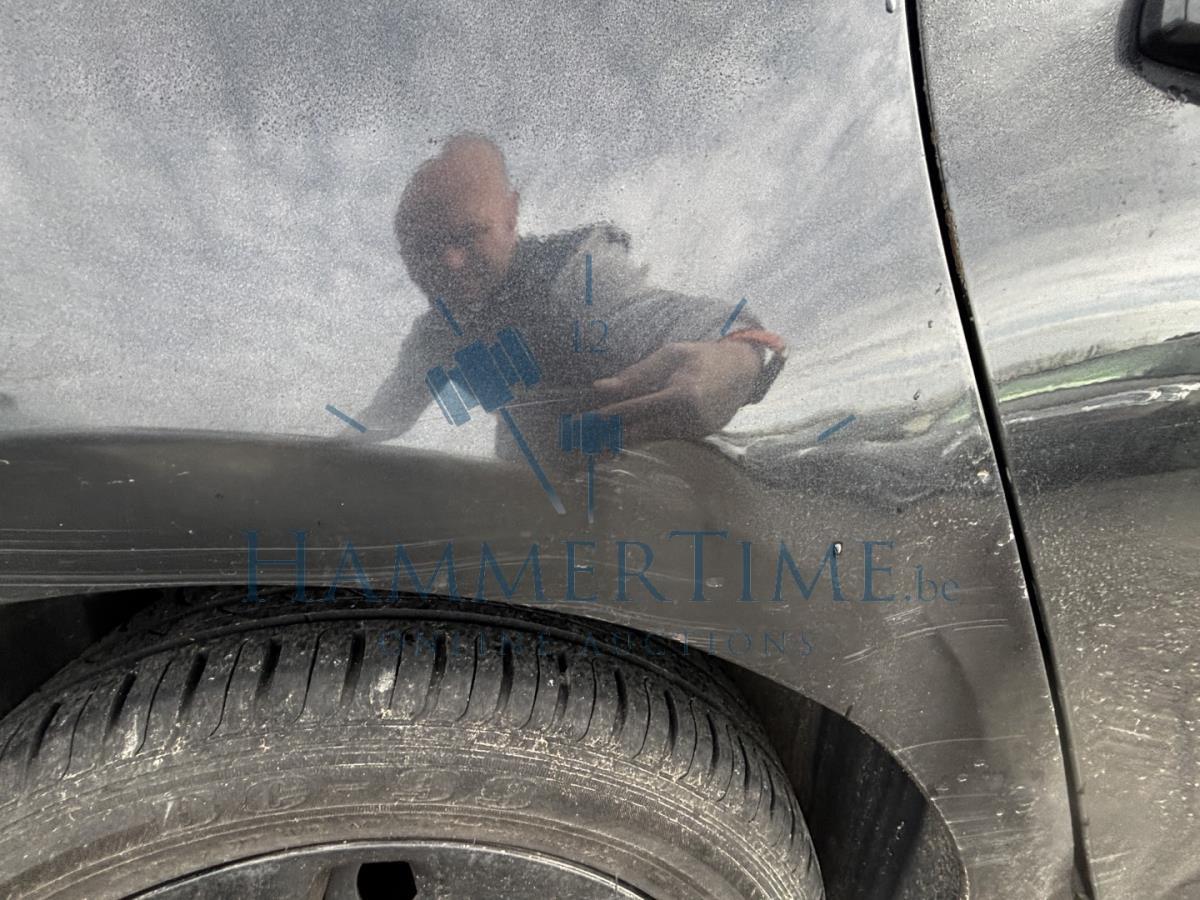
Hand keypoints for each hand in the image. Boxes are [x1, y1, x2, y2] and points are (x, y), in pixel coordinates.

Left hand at [592, 340, 762, 443]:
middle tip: (583, 444)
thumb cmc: (703, 357)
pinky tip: (623, 443)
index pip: (636, 408)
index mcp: (682, 394)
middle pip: (641, 430)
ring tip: (596, 448)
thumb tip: (601, 387)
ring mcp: (696, 430)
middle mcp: (689, 417)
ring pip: (652, 437)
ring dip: (623, 441)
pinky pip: (665, 437)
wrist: (744, 370)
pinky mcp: (699, 436)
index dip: (609, 416)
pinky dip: (644, 437)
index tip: (586, 422)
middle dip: (610, 436)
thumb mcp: (671, 354)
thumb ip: (636, 373)